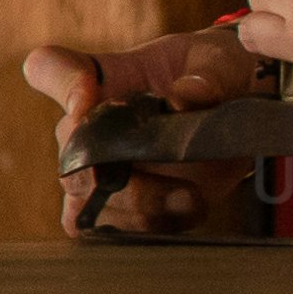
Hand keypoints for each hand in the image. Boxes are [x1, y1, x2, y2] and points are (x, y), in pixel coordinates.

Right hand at [17, 25, 266, 238]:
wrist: (241, 118)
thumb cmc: (219, 76)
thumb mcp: (222, 64)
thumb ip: (207, 79)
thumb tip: (182, 101)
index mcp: (104, 76)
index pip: (51, 69)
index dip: (60, 85)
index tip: (86, 96)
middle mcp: (87, 124)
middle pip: (69, 149)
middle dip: (111, 168)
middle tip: (166, 171)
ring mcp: (97, 170)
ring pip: (83, 197)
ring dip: (136, 204)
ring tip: (191, 198)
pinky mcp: (117, 207)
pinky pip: (105, 229)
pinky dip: (146, 227)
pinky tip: (185, 213)